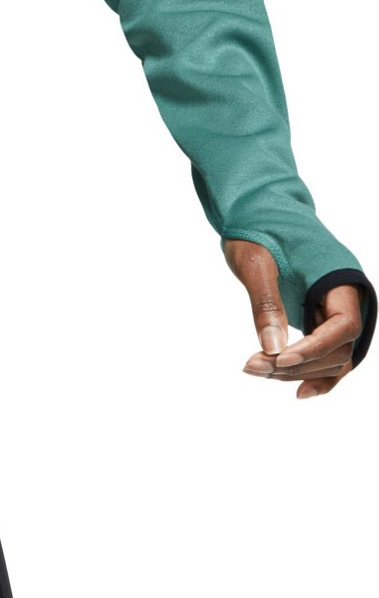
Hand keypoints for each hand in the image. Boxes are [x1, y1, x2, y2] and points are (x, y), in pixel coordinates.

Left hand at [224, 237, 360, 397]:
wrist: (255, 207)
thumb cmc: (255, 226)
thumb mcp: (255, 261)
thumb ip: (266, 303)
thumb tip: (274, 349)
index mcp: (339, 273)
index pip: (344, 324)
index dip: (316, 347)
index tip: (280, 358)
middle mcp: (346, 293)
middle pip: (339, 346)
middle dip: (299, 363)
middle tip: (253, 366)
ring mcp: (336, 306)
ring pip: (333, 354)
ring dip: (299, 370)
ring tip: (256, 369)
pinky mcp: (321, 315)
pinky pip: (328, 351)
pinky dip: (313, 371)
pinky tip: (295, 390)